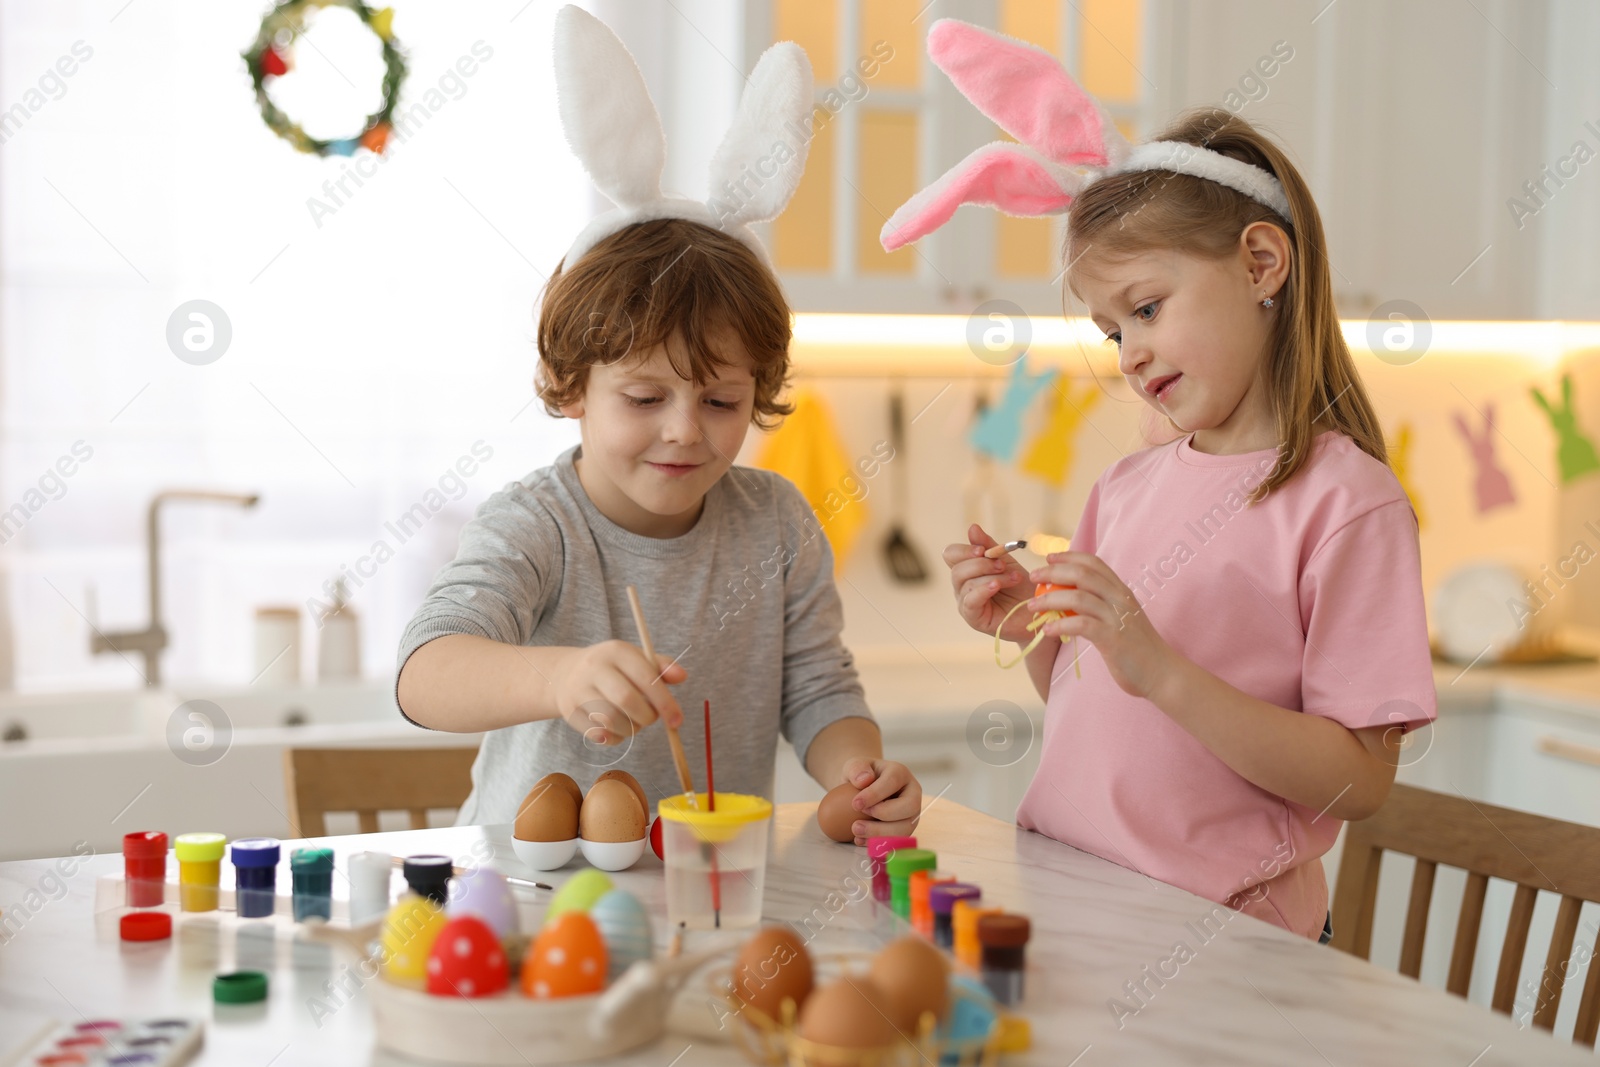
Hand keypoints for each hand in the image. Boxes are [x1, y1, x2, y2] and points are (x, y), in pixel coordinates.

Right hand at [551, 640, 685, 744]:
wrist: (566, 673)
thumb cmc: (612, 668)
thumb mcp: (635, 659)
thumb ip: (660, 667)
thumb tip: (682, 676)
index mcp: (616, 651)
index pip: (645, 677)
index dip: (665, 702)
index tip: (677, 720)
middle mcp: (594, 667)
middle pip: (626, 700)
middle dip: (647, 717)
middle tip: (651, 719)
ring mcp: (578, 689)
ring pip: (612, 721)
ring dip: (631, 729)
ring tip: (634, 722)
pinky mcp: (569, 711)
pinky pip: (599, 734)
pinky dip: (615, 738)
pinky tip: (617, 729)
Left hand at [840, 757, 922, 845]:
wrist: (862, 791)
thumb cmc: (860, 777)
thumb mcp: (853, 765)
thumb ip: (856, 768)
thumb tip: (864, 780)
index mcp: (900, 773)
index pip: (893, 781)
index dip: (875, 794)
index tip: (855, 804)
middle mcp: (912, 793)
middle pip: (909, 806)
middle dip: (884, 815)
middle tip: (859, 818)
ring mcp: (911, 813)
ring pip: (906, 827)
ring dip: (880, 833)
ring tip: (856, 831)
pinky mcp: (905, 829)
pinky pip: (898, 841)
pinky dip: (879, 843)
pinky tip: (859, 840)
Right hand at [942, 524, 1034, 642]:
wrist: (1037, 610)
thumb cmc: (1020, 587)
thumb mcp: (1006, 561)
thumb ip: (988, 546)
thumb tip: (972, 527)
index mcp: (967, 570)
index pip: (951, 555)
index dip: (963, 550)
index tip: (982, 549)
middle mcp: (962, 586)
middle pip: (957, 569)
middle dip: (981, 564)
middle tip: (1003, 565)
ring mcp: (965, 603)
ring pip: (966, 584)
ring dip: (991, 576)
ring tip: (1013, 578)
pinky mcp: (973, 618)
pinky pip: (970, 601)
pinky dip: (983, 590)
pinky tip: (996, 586)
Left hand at [1029, 552, 1175, 699]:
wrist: (1161, 672)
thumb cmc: (1136, 646)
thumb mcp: (1119, 618)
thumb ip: (1100, 605)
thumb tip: (1068, 598)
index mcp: (1121, 590)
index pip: (1094, 562)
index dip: (1069, 556)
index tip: (1049, 558)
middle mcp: (1120, 598)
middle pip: (1082, 574)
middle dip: (1053, 572)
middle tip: (1033, 577)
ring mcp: (1117, 617)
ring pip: (1077, 597)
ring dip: (1049, 600)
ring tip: (1032, 607)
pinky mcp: (1113, 638)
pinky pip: (1081, 625)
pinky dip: (1060, 625)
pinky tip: (1047, 630)